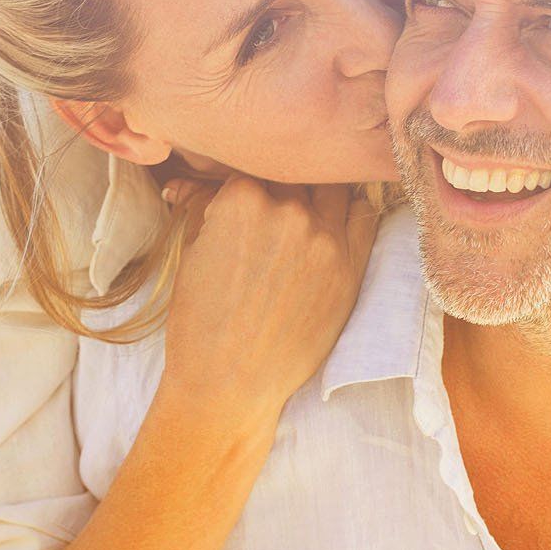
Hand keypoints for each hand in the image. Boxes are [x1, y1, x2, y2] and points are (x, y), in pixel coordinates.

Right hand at [157, 177, 379, 430]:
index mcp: (243, 201)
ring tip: (305, 207)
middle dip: (280, 183)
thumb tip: (187, 181)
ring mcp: (325, 238)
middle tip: (273, 201)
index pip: (250, 165)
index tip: (242, 193)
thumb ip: (202, 207)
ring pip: (330, 188)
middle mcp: (289, 211)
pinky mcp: (351, 267)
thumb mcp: (192, 255)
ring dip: (316, 192)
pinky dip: (349, 211)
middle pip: (292, 173)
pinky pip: (362, 217)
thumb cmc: (200, 323)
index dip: (245, 179)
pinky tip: (338, 217)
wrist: (229, 384)